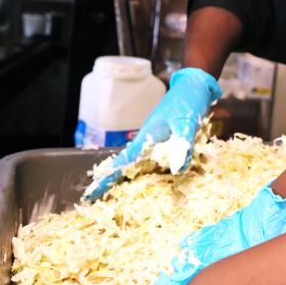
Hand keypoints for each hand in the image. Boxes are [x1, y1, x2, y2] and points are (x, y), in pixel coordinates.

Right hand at [85, 68, 220, 200]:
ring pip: (142, 163)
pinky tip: (154, 177)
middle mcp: (150, 140)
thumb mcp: (187, 123)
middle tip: (97, 200)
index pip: (123, 161)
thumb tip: (176, 169)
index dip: (107, 178)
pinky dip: (155, 169)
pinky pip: (158, 158)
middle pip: (128, 165)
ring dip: (132, 177)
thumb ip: (182, 144)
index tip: (89, 193)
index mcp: (148, 136)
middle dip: (114, 182)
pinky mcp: (168, 139)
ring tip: (120, 194)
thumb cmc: (188, 101)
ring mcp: (158, 140)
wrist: (196, 84)